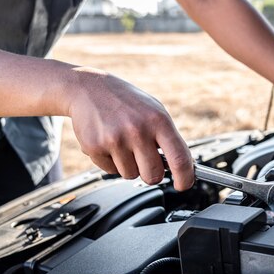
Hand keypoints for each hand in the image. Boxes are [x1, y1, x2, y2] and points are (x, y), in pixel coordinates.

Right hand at [66, 67, 193, 189]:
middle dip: (152, 174)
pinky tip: (109, 142)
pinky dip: (112, 162)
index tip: (184, 185)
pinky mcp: (94, 147)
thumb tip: (183, 168)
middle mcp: (137, 130)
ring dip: (129, 165)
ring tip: (124, 143)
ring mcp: (115, 139)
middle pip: (153, 175)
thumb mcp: (155, 112)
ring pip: (131, 175)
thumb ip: (169, 139)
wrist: (89, 88)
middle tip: (146, 160)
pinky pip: (110, 171)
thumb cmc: (127, 102)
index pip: (179, 159)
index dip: (185, 178)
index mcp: (158, 120)